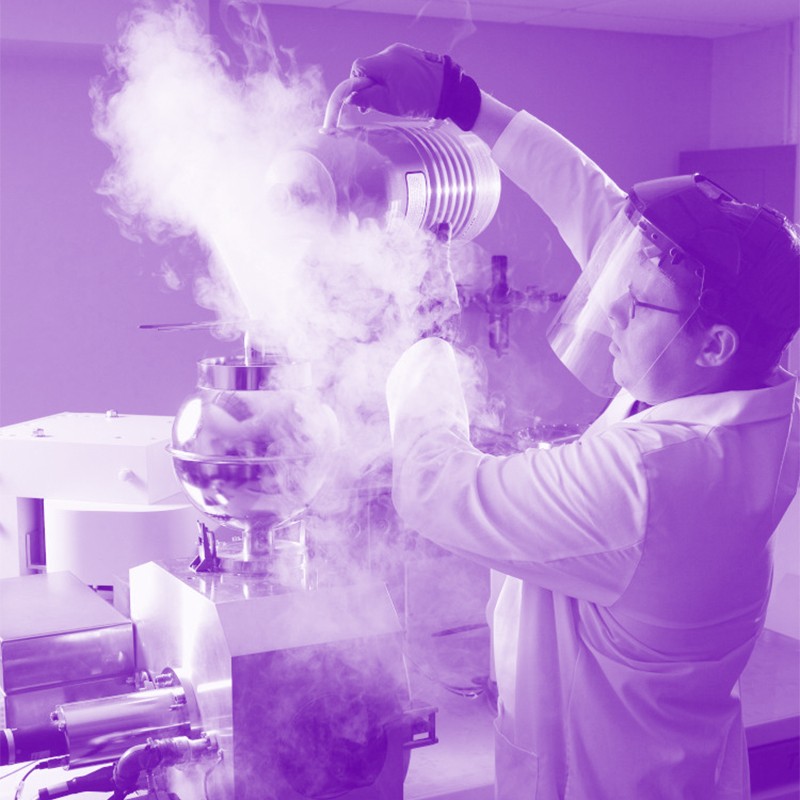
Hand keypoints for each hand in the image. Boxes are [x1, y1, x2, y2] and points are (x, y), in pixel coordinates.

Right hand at [349, 43, 480, 130]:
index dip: (356, 85)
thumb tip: (349, 97)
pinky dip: (393, 78)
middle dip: (370, 86)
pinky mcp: (413, 55)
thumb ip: (366, 99)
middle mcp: (392, 52)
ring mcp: (404, 52)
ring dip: (382, 83)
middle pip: (370, 68)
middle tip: (377, 104)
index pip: (358, 68)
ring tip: (393, 99)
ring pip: (382, 68)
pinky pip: (395, 66)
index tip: (362, 100)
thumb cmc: (421, 99)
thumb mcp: (389, 103)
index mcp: (385, 62)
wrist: (451, 91)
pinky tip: (402, 90)